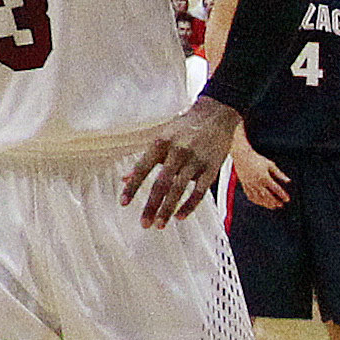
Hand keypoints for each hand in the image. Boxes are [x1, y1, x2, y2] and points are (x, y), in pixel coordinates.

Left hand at [122, 95, 247, 225]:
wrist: (215, 115)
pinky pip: (200, 191)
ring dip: (168, 209)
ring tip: (159, 225)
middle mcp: (178, 151)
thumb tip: (125, 178)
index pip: (143, 168)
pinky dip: (190, 205)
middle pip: (161, 183)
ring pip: (179, 189)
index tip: (124, 203)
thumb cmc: (183, 128)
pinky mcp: (211, 168)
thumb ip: (145, 160)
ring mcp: (196, 160)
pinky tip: (180, 216)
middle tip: (144, 224)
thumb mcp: (161, 138)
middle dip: (151, 205)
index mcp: (161, 143)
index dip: (133, 186)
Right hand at [231, 147, 295, 209]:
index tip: (287, 199)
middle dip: (275, 202)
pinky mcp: (245, 185)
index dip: (282, 195)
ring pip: (259, 198)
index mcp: (264, 177)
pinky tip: (261, 202)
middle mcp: (257, 182)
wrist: (242, 156)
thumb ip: (279, 173)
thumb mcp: (270, 164)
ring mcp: (250, 185)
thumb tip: (288, 181)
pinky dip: (257, 201)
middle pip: (267, 196)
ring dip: (266, 204)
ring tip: (273, 206)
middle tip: (281, 205)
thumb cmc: (257, 159)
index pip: (276, 189)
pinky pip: (250, 196)